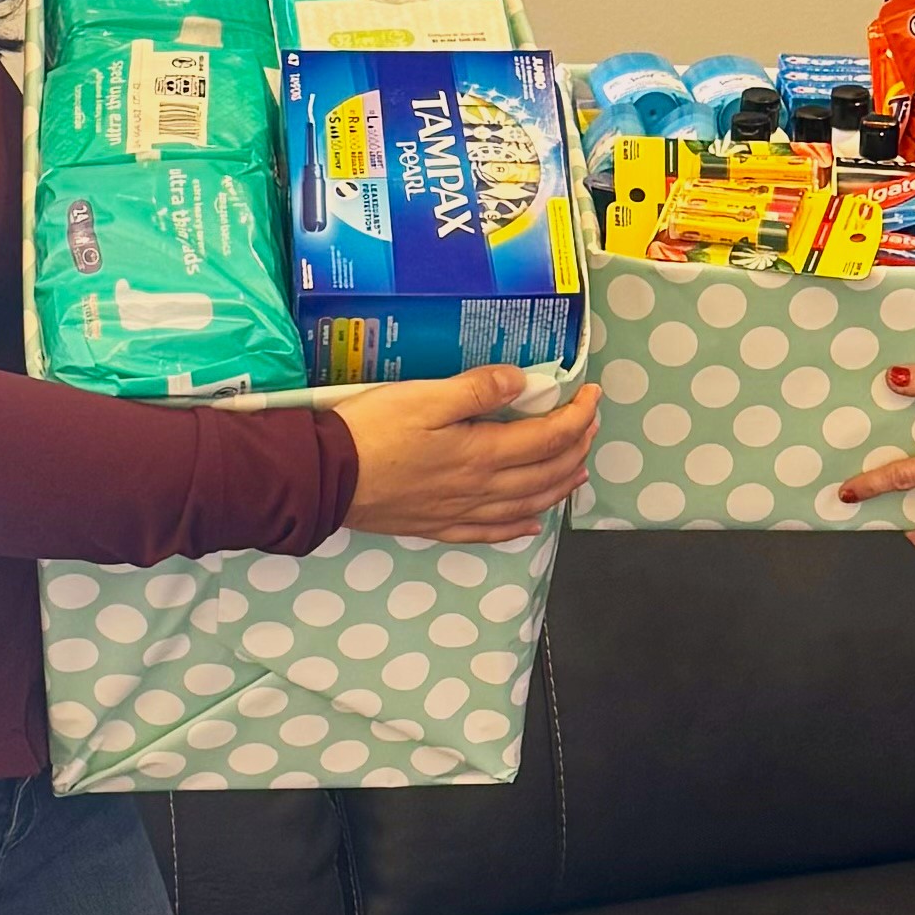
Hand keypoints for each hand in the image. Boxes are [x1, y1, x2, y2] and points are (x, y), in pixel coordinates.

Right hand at [326, 367, 602, 542]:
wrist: (324, 477)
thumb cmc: (370, 431)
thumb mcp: (424, 396)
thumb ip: (477, 389)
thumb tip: (523, 382)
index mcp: (482, 453)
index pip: (548, 436)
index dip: (577, 416)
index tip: (591, 395)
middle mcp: (480, 488)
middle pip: (545, 472)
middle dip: (576, 447)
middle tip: (589, 425)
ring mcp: (460, 511)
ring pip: (527, 504)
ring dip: (558, 486)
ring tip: (577, 471)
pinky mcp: (437, 525)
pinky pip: (490, 532)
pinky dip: (518, 527)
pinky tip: (530, 524)